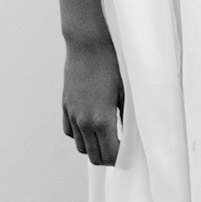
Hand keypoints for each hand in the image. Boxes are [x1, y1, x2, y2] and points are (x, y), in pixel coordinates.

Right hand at [62, 36, 123, 165]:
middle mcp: (83, 121)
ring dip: (94, 148)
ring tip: (108, 140)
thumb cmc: (113, 62)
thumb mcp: (127, 90)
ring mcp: (72, 114)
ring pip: (80, 146)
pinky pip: (70, 131)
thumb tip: (135, 135)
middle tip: (121, 153)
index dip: (120, 160)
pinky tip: (92, 128)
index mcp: (101, 119)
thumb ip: (128, 116)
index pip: (109, 154)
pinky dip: (80, 136)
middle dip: (108, 159)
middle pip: (93, 156)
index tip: (131, 157)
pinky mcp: (65, 105)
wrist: (89, 41)